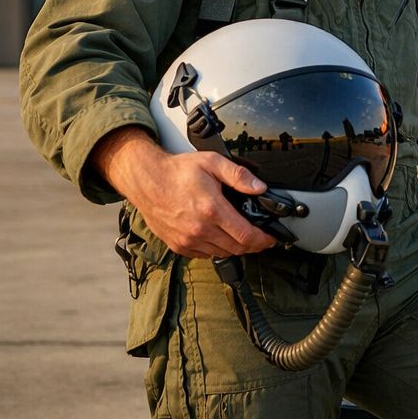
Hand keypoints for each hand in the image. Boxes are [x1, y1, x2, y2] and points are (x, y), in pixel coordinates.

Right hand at [91, 126, 276, 257]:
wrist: (146, 180)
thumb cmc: (177, 171)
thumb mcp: (213, 163)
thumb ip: (239, 176)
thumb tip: (260, 187)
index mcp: (211, 210)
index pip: (246, 236)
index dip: (263, 240)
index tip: (271, 238)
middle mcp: (199, 229)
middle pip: (237, 248)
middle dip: (254, 245)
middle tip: (261, 238)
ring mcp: (187, 240)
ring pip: (222, 253)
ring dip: (236, 248)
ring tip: (242, 236)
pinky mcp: (177, 245)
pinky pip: (205, 255)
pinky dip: (217, 249)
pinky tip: (220, 237)